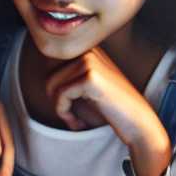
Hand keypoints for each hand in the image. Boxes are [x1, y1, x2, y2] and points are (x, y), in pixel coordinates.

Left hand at [43, 49, 170, 175]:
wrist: (137, 123)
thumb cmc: (109, 111)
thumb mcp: (82, 90)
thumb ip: (62, 78)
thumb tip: (38, 64)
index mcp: (88, 52)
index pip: (50, 68)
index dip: (56, 93)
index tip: (71, 107)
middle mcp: (89, 51)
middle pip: (48, 77)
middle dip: (56, 102)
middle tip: (73, 117)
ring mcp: (90, 61)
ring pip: (51, 85)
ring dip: (60, 109)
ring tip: (77, 119)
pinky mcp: (90, 76)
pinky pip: (60, 95)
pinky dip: (64, 113)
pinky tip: (79, 123)